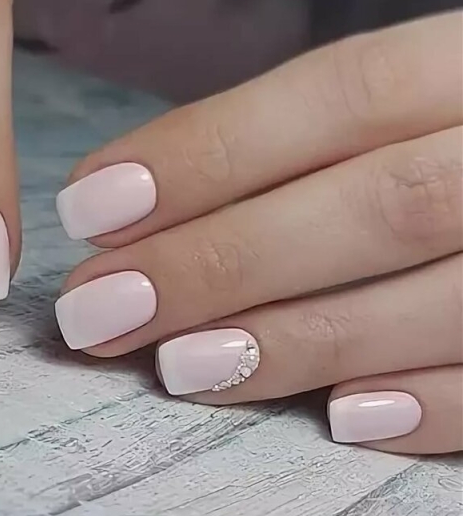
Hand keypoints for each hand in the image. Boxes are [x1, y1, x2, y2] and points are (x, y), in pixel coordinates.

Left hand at [54, 12, 461, 454]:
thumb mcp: (421, 100)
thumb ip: (313, 142)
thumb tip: (139, 206)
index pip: (341, 92)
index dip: (209, 152)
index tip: (88, 208)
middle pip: (380, 201)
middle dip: (222, 261)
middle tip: (96, 310)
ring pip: (448, 294)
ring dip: (302, 339)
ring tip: (178, 368)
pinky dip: (437, 405)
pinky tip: (341, 422)